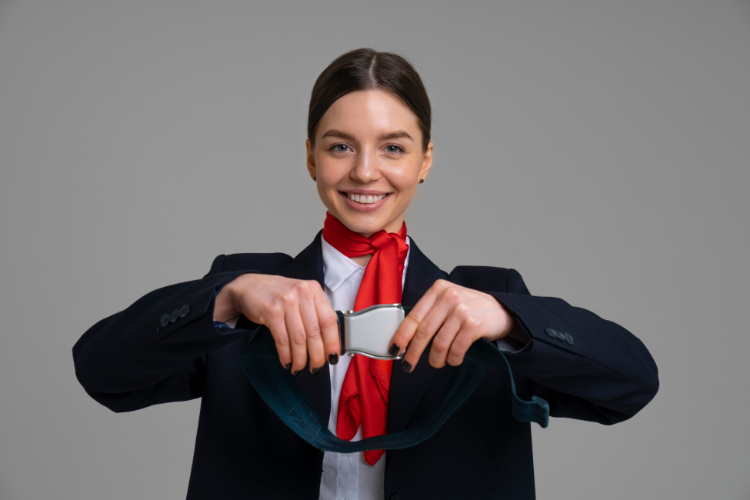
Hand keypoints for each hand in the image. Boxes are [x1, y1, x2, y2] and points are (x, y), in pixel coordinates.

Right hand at [216, 274, 339, 374]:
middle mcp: (302, 292)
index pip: (329, 320)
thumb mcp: (301, 297)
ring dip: (300, 358)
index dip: (333, 342)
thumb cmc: (279, 295)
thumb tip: (329, 344)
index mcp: (314, 289)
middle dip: (316, 355)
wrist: (249, 287)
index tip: (333, 357)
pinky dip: (286, 354)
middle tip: (316, 367)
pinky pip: (282, 339)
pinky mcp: (271, 311)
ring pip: (298, 338)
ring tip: (299, 368)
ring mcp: (286, 301)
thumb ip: (315, 314)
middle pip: (314, 332)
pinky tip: (287, 362)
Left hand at [389, 279, 517, 371]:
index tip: (394, 349)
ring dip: (436, 359)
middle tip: (408, 365)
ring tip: (438, 363)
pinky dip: (453, 359)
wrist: (503, 311)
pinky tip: (454, 359)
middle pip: (423, 331)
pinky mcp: (473, 325)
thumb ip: (431, 313)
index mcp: (438, 289)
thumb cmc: (471, 309)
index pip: (414, 315)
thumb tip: (407, 338)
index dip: (402, 335)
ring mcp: (461, 310)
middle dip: (413, 352)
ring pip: (439, 344)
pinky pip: (455, 349)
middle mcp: (449, 297)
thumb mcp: (449, 302)